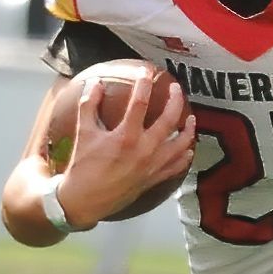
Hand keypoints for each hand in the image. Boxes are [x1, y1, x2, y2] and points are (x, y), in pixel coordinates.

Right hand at [54, 76, 195, 228]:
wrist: (83, 200)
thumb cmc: (82, 167)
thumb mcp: (83, 133)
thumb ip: (89, 105)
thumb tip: (96, 84)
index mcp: (126, 136)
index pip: (140, 102)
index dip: (144, 83)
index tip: (147, 72)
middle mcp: (144, 150)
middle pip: (169, 120)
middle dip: (175, 100)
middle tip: (176, 89)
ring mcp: (151, 166)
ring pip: (180, 145)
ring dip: (188, 129)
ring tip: (190, 118)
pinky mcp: (152, 179)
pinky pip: (176, 167)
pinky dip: (184, 157)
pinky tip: (188, 149)